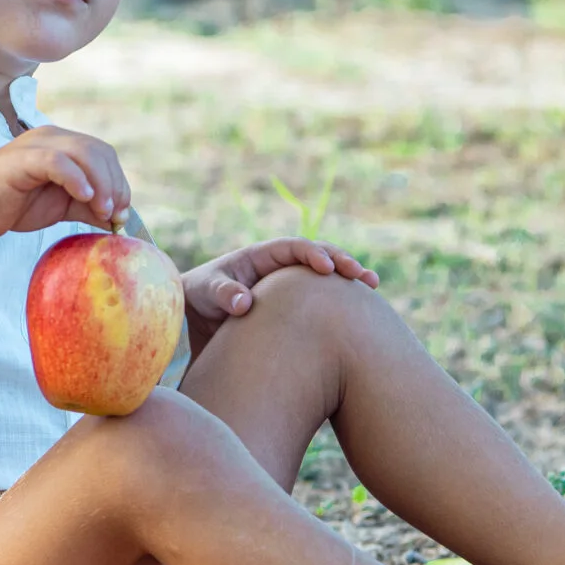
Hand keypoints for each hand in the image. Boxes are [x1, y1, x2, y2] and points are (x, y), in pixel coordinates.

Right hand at [0, 126, 131, 237]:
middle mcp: (52, 138)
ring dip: (101, 182)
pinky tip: (84, 197)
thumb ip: (87, 208)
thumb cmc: (12, 204)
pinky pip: (57, 161)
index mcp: (63, 145)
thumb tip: (118, 220)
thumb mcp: (60, 207)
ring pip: (83, 152)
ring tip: (102, 210)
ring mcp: (37, 144)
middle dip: (114, 184)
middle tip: (114, 214)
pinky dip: (76, 178)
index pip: (104, 154)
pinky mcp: (23, 158)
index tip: (121, 214)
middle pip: (99, 151)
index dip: (119, 182)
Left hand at [182, 238, 378, 351]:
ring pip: (324, 279)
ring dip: (348, 280)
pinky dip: (338, 302)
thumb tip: (246, 304)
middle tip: (364, 277)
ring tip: (372, 287)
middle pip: (318, 256)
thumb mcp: (205, 292)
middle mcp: (279, 268)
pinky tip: (359, 315)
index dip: (312, 254)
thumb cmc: (197, 297)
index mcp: (260, 257)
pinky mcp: (293, 307)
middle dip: (342, 263)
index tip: (327, 268)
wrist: (193, 316)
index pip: (292, 248)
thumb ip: (223, 293)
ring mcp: (288, 287)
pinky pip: (320, 300)